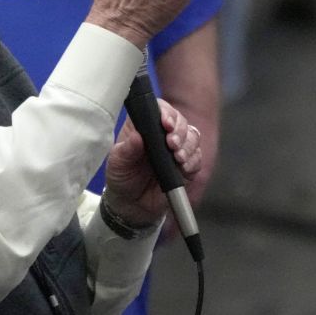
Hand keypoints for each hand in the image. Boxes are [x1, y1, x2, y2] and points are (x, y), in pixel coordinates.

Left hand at [102, 100, 201, 225]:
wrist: (132, 204)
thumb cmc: (122, 177)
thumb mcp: (118, 163)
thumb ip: (127, 150)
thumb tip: (137, 137)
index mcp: (143, 126)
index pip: (159, 109)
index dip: (166, 113)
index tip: (166, 124)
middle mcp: (161, 133)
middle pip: (180, 121)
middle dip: (180, 131)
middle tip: (172, 144)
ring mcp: (175, 148)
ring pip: (192, 137)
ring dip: (188, 146)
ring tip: (178, 158)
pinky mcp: (186, 164)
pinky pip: (197, 158)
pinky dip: (193, 161)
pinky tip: (184, 168)